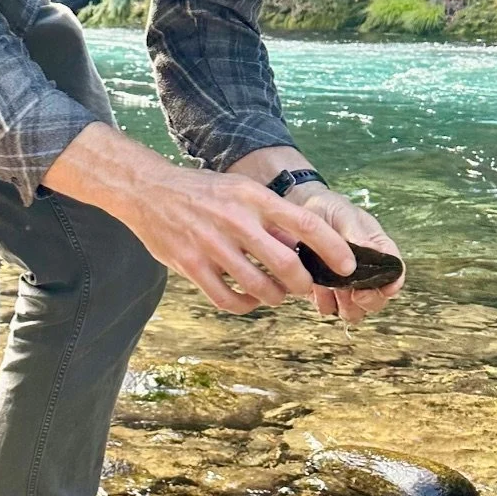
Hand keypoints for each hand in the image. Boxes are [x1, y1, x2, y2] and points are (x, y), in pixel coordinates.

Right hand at [42, 125, 356, 314]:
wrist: (148, 190)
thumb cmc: (201, 192)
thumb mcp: (239, 190)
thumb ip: (268, 216)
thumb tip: (301, 246)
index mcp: (253, 198)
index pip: (305, 223)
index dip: (332, 247)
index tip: (347, 266)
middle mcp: (235, 220)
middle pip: (286, 263)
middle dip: (303, 283)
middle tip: (304, 287)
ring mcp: (211, 244)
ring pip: (258, 286)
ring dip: (274, 297)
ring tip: (275, 295)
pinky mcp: (190, 264)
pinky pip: (227, 298)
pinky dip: (243, 305)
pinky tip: (246, 300)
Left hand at [288, 182, 403, 324]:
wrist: (296, 209)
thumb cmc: (326, 208)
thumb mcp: (342, 214)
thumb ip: (357, 234)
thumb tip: (375, 251)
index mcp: (377, 249)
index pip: (395, 272)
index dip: (393, 284)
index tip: (386, 289)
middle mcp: (365, 270)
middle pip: (377, 298)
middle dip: (369, 301)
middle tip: (356, 295)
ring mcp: (344, 283)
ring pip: (355, 309)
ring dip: (347, 306)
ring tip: (332, 290)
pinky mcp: (323, 291)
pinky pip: (329, 307)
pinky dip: (324, 303)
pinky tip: (315, 290)